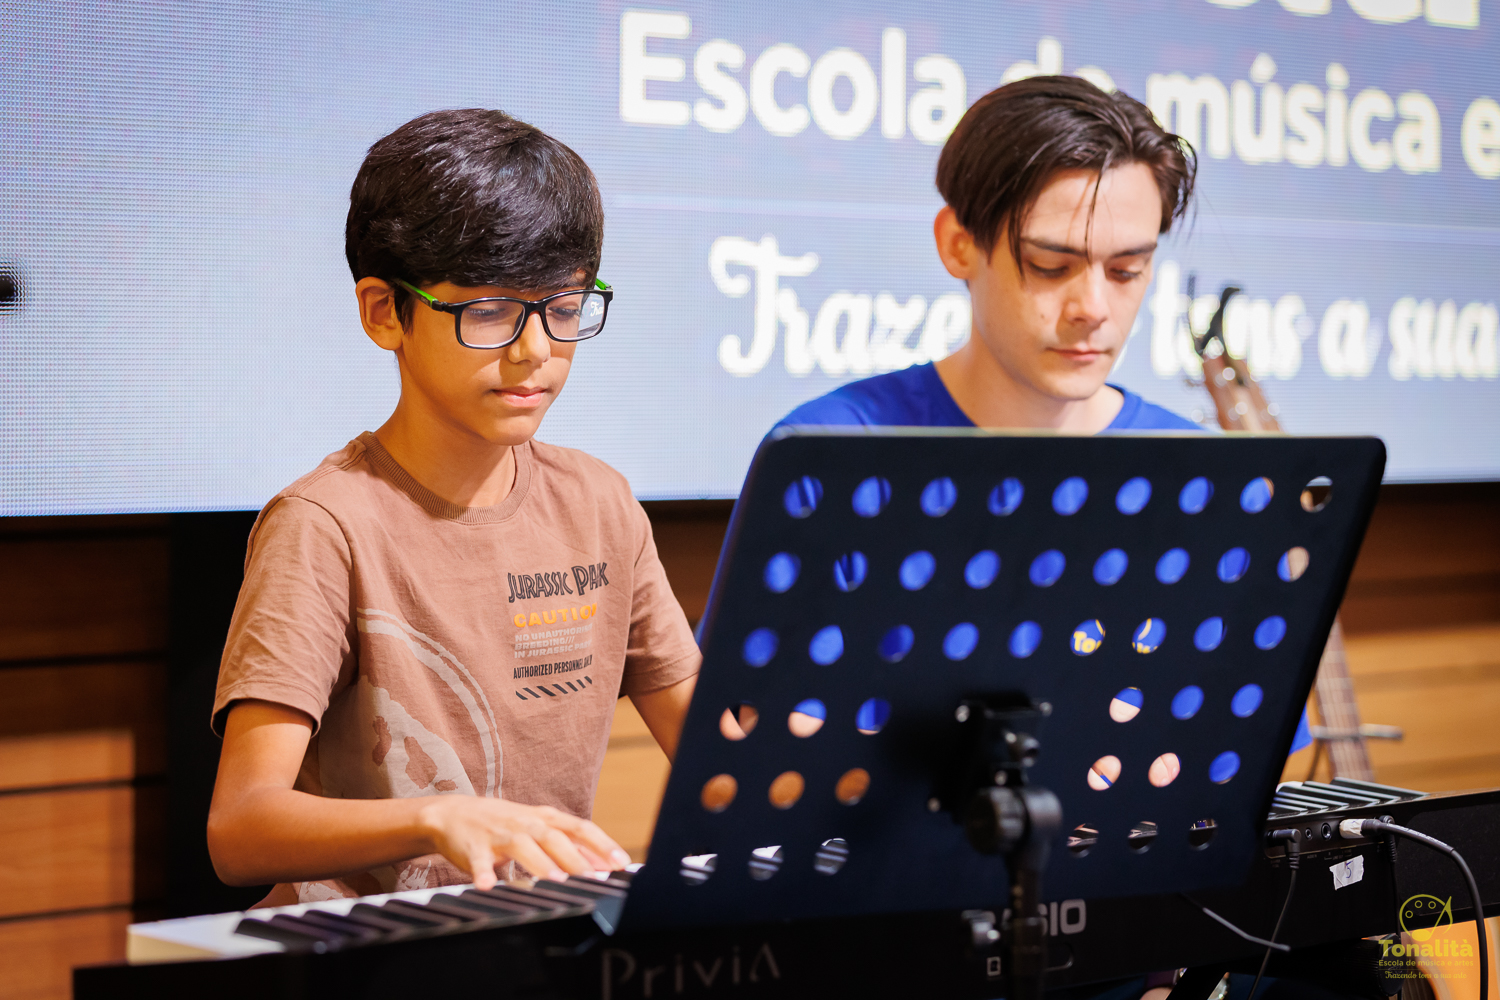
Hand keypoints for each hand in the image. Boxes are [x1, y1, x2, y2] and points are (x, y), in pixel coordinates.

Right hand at [417, 796, 630, 889]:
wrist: (453, 813)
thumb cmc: (505, 824)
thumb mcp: (539, 828)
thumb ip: (570, 845)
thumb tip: (603, 863)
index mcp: (545, 819)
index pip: (580, 828)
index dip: (602, 844)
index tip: (621, 863)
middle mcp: (526, 824)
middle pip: (556, 838)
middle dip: (577, 858)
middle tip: (595, 879)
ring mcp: (500, 834)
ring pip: (523, 847)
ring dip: (540, 863)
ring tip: (555, 880)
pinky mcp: (474, 848)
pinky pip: (479, 862)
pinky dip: (483, 873)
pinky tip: (487, 885)